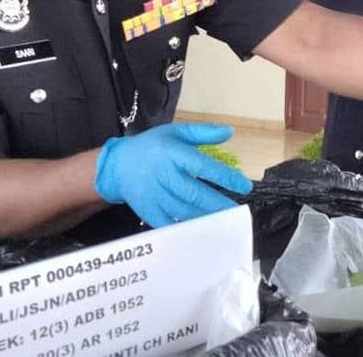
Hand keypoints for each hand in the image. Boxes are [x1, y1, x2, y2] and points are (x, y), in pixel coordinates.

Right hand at [94, 123, 252, 227]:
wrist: (117, 166)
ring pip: (183, 211)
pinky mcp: (147, 211)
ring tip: (224, 222)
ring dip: (205, 218)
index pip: (203, 166)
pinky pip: (168, 224)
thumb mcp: (176, 132)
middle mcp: (164, 174)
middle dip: (218, 204)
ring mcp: (154, 195)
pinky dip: (185, 229)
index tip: (245, 186)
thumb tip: (230, 132)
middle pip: (194, 193)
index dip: (225, 177)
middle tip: (236, 211)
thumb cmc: (152, 147)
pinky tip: (201, 231)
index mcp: (173, 153)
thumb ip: (203, 132)